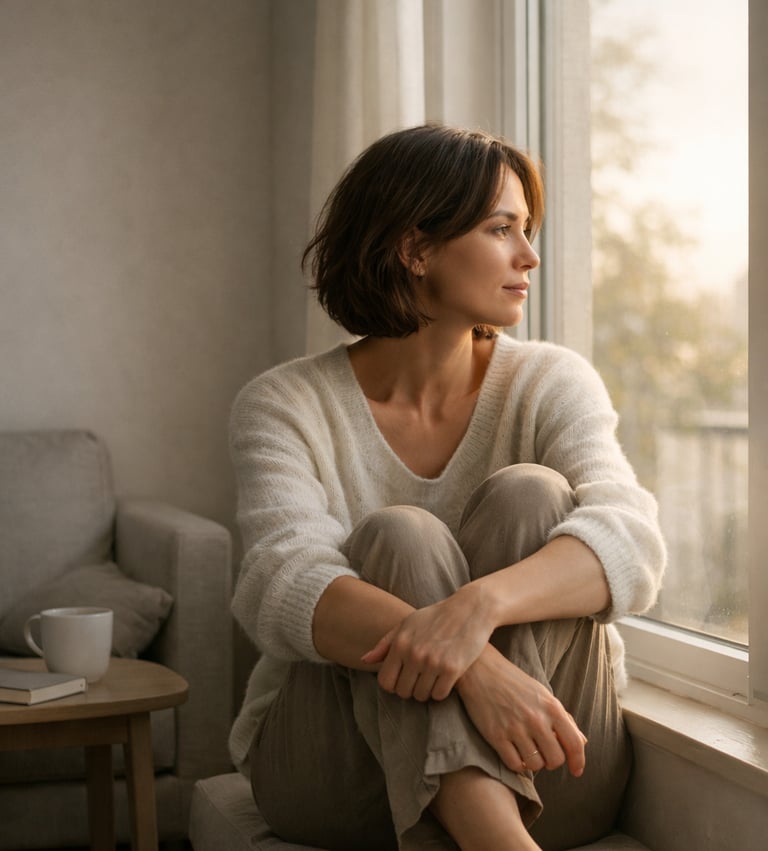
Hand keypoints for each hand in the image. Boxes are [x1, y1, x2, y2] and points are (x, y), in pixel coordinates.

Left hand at [361, 586, 494, 701]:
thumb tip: (365, 661)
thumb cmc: (436, 617)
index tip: (403, 679)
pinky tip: (445, 679)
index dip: (393, 685)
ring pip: (421, 696)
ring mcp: (433, 662)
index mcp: (400, 643)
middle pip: (403, 692)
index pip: (385, 682)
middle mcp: (414, 654)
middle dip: (410, 689)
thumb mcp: (407, 624)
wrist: (470, 609)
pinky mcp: (453, 669)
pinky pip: (439, 695)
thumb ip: (385, 644)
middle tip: (420, 679)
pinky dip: (441, 691)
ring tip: (432, 678)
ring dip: (426, 691)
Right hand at [457, 644, 586, 776]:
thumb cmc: (514, 682)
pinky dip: (517, 765)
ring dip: (534, 763)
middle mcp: (536, 719)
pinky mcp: (496, 736)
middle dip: (552, 761)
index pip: (574, 744)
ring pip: (535, 766)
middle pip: (555, 759)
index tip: (576, 771)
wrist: (480, 670)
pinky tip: (515, 753)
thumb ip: (563, 718)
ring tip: (528, 751)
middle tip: (544, 753)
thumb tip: (582, 742)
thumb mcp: (543, 694)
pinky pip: (514, 764)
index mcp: (551, 707)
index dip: (578, 761)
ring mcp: (515, 728)